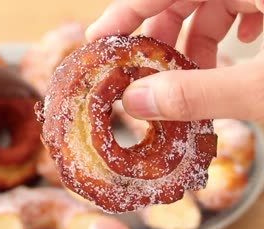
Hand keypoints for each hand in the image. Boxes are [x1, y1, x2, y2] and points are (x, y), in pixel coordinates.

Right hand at [87, 0, 263, 121]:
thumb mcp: (261, 87)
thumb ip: (200, 93)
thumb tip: (136, 102)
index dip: (124, 12)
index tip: (98, 39)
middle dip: (159, 35)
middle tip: (141, 70)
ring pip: (211, 6)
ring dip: (193, 43)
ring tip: (189, 78)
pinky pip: (240, 9)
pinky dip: (225, 36)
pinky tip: (229, 62)